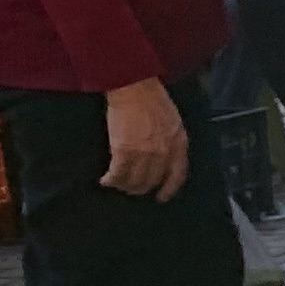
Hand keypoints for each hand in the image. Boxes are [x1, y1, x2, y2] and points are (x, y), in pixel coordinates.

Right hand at [100, 79, 187, 201]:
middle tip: (132, 189)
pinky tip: (105, 181)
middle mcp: (164, 152)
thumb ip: (171, 139)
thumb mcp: (173, 121)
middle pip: (153, 180)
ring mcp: (144, 153)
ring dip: (125, 186)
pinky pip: (118, 174)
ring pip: (134, 181)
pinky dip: (111, 180)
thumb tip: (165, 154)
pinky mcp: (124, 151)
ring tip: (117, 184)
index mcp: (179, 144)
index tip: (161, 196)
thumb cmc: (153, 98)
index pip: (178, 175)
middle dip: (142, 188)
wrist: (134, 88)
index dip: (169, 189)